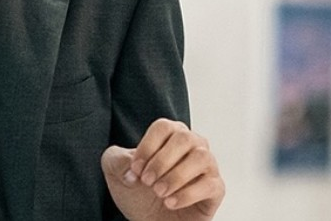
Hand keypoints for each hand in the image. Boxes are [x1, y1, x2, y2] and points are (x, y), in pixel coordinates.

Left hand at [102, 118, 224, 220]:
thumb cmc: (139, 194)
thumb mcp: (116, 174)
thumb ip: (115, 160)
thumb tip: (130, 168)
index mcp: (172, 135)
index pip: (163, 127)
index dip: (147, 148)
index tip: (135, 170)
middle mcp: (194, 146)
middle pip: (184, 138)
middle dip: (161, 161)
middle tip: (147, 182)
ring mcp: (208, 166)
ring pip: (201, 157)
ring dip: (176, 176)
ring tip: (160, 193)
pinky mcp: (215, 189)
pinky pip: (210, 184)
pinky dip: (187, 194)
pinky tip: (170, 203)